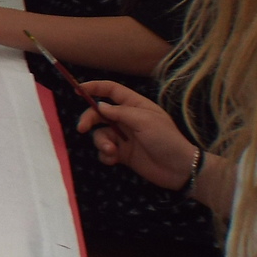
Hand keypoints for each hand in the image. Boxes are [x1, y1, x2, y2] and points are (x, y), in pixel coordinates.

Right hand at [76, 79, 197, 190]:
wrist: (178, 169)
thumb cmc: (166, 140)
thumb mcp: (145, 121)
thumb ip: (120, 112)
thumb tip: (99, 106)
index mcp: (135, 105)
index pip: (112, 90)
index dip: (95, 88)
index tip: (78, 89)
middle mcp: (127, 119)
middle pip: (99, 114)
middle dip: (89, 120)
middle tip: (82, 129)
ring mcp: (124, 137)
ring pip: (100, 134)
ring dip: (101, 143)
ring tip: (112, 151)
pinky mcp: (122, 154)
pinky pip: (104, 151)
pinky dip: (106, 155)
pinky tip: (115, 160)